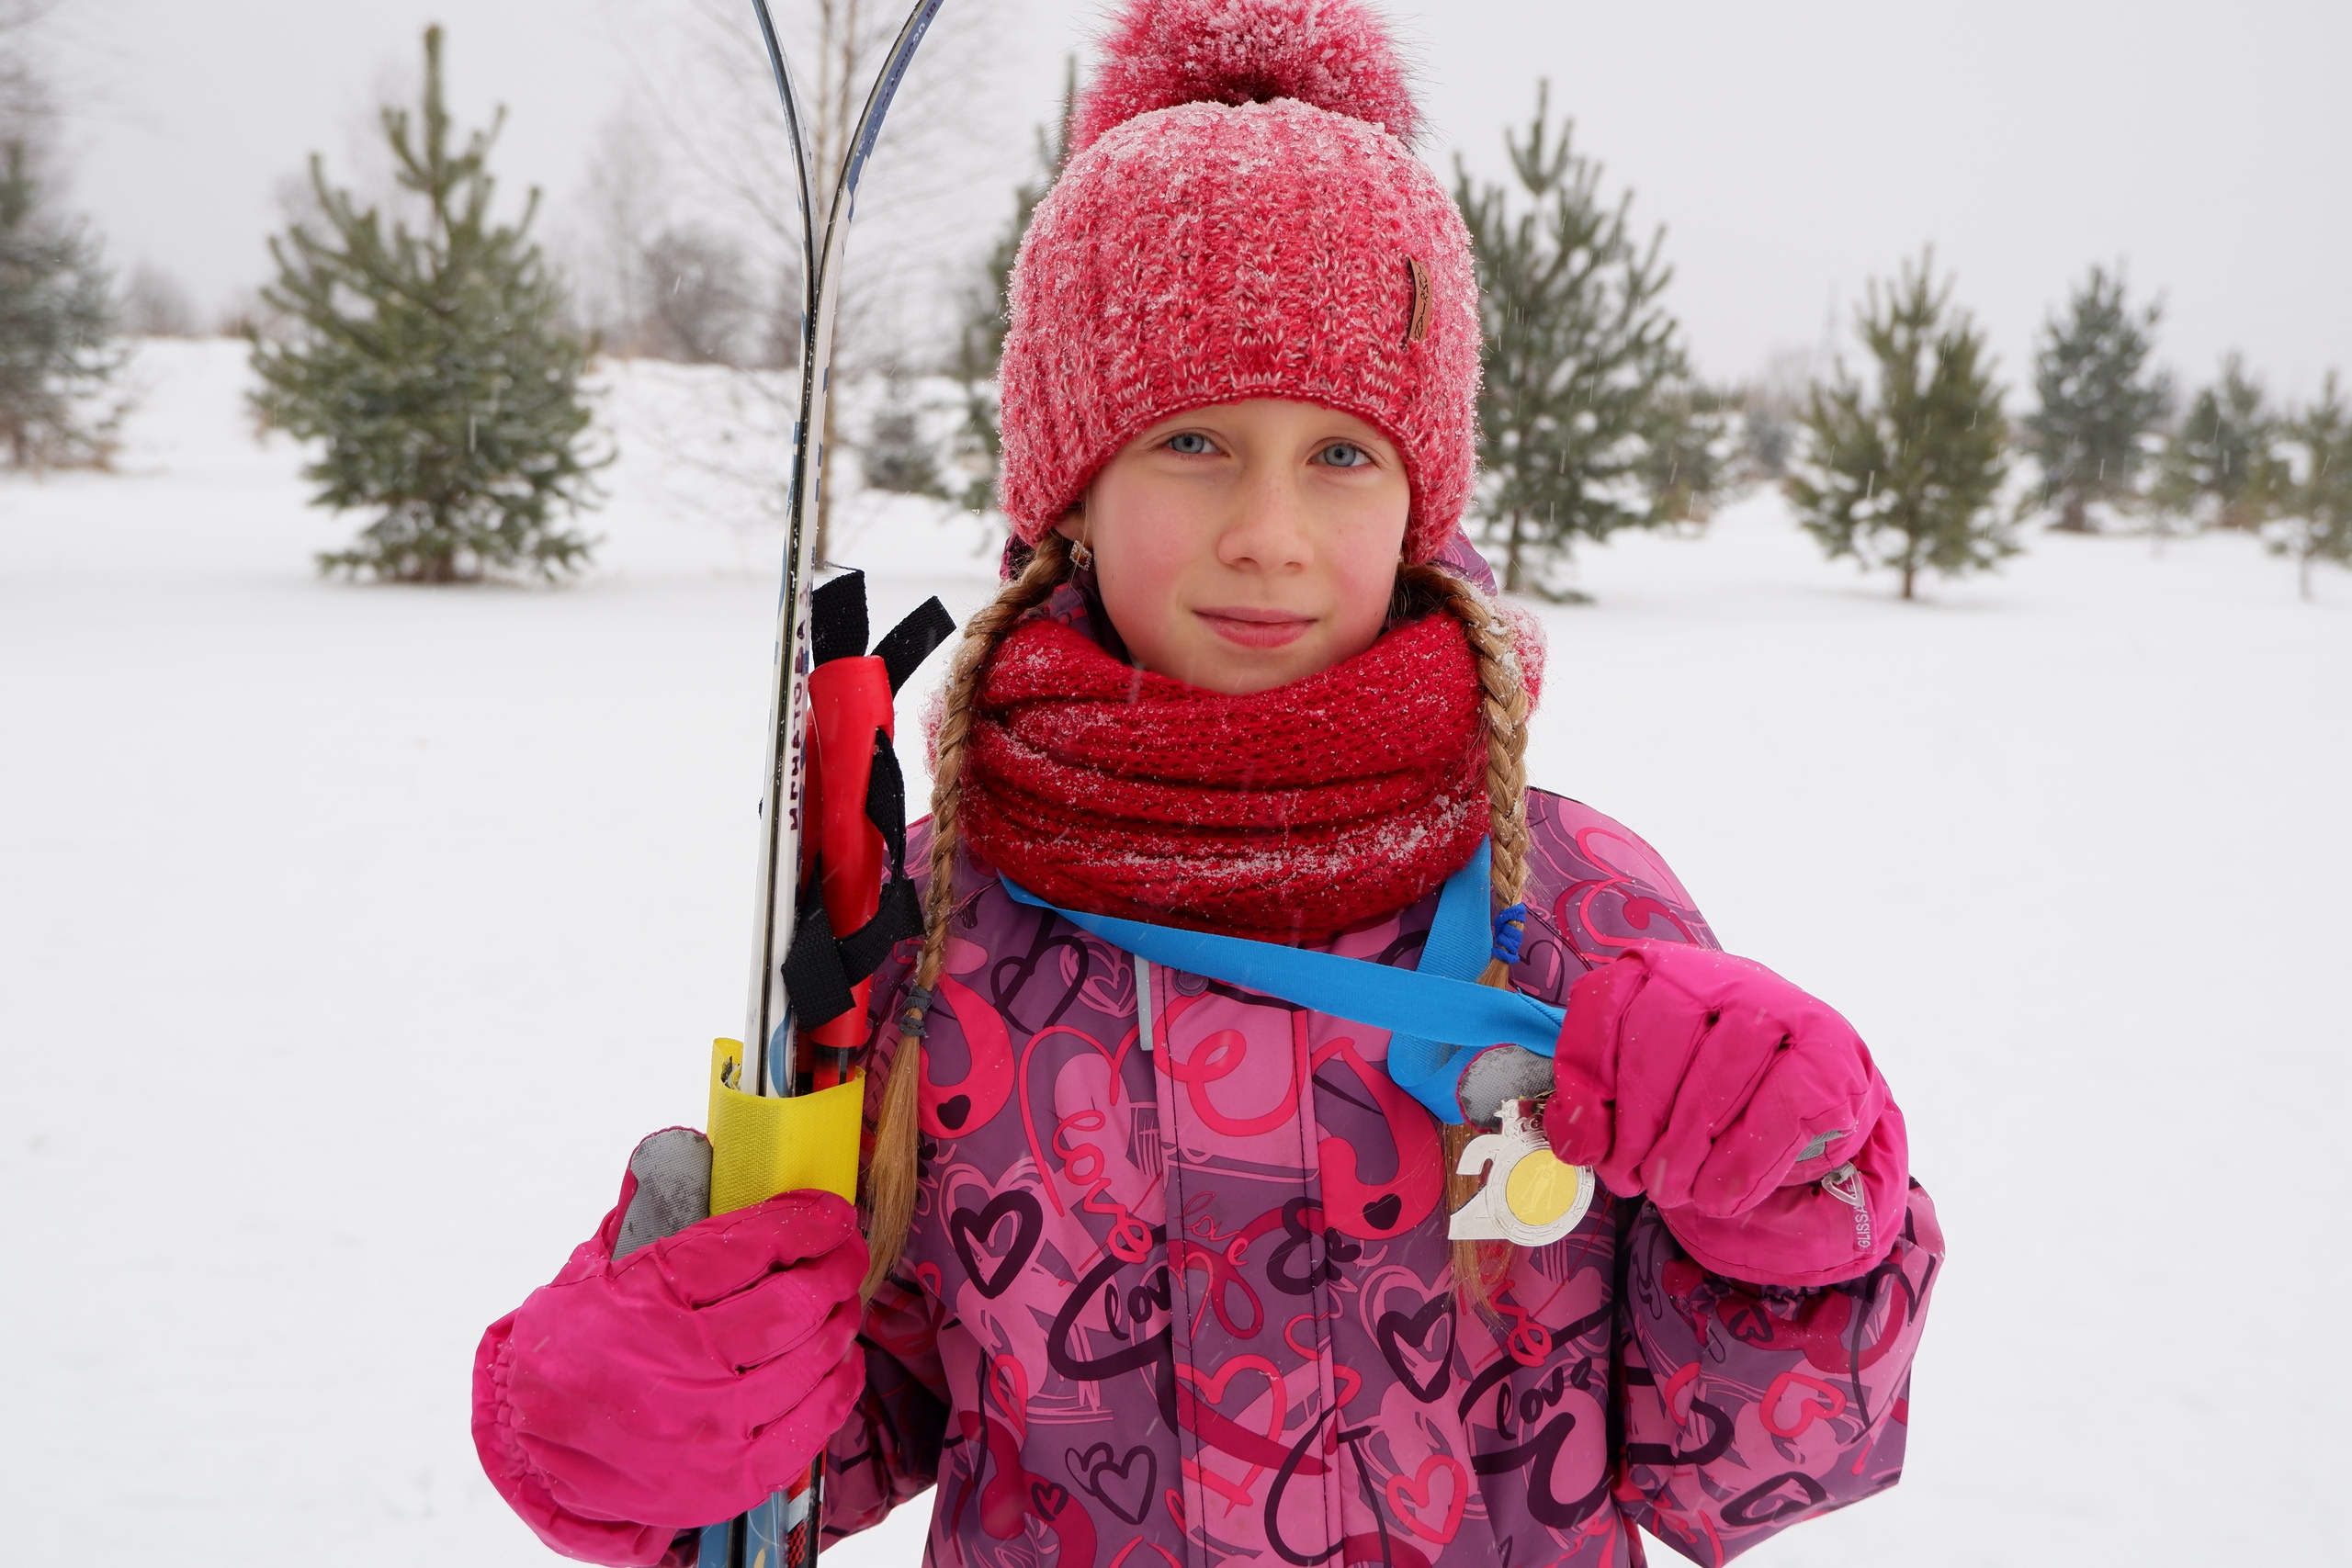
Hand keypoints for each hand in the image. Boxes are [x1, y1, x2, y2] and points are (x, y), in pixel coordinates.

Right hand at [474, 1164, 866, 1548]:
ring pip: (812, 1360)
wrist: (532, 1454)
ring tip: (842, 1299)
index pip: (752, 1247)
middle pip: (794, 1304)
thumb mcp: (589, 1272)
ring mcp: (711, 1429)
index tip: (831, 1212)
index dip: (807, 1222)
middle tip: (847, 1252)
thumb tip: (689, 1148)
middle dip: (835, 1268)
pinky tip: (842, 1358)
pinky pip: (812, 1423)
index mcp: (648, 1299)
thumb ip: (641, 1212)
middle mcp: (683, 1366)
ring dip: (840, 1319)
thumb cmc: (569, 1350)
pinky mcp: (730, 1478)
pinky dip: (838, 1384)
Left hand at [1544, 941, 1907, 1286]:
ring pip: (1713, 1083)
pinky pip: (1773, 1114)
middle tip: (1631, 1182)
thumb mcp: (1648, 1088)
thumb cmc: (1712, 1092)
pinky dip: (1739, 1168)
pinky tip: (1720, 1196)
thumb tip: (1577, 1145)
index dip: (1586, 1081)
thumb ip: (1603, 1104)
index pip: (1604, 1004)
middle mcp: (1718, 976)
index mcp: (1659, 971)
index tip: (1587, 1146)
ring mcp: (1779, 1007)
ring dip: (1684, 1155)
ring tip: (1671, 1193)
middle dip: (1635, 1129)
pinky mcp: (1827, 1052)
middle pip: (1655, 1045)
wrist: (1812, 1095)